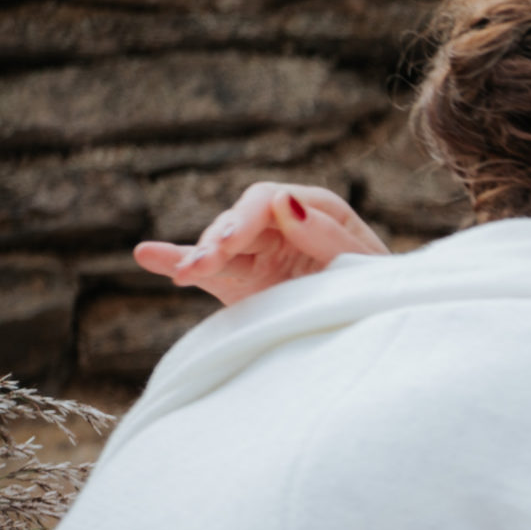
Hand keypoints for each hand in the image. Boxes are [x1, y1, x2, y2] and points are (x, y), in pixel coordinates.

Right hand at [133, 183, 389, 305]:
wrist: (384, 328)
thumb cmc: (383, 292)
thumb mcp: (367, 266)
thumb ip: (328, 237)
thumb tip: (285, 201)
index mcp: (319, 210)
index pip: (273, 201)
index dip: (250, 217)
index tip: (235, 237)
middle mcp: (284, 225)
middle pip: (241, 221)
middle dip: (222, 238)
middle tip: (208, 261)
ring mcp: (260, 254)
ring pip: (221, 246)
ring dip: (200, 256)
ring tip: (185, 273)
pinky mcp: (243, 283)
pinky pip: (208, 271)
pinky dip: (178, 262)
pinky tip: (146, 255)